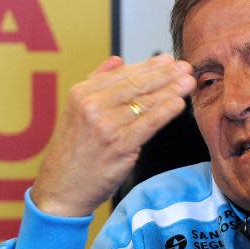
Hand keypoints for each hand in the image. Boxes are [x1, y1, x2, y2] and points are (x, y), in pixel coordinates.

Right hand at [31, 54, 195, 216]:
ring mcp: (106, 126)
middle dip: (165, 74)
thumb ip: (96, 83)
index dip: (149, 66)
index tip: (168, 60)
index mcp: (81, 93)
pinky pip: (147, 124)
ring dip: (171, 90)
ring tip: (188, 82)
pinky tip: (178, 103)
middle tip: (185, 67)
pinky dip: (165, 112)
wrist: (61, 188)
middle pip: (136, 85)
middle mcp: (92, 106)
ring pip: (145, 103)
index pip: (122, 75)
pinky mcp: (119, 146)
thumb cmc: (72, 152)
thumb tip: (117, 60)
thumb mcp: (75, 111)